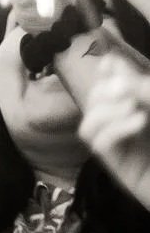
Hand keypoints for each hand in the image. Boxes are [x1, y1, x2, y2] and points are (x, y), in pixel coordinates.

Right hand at [79, 53, 149, 206]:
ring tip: (134, 107)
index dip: (108, 71)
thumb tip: (112, 67)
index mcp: (144, 108)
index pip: (114, 86)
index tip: (110, 62)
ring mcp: (124, 150)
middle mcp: (129, 127)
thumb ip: (145, 89)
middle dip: (105, 90)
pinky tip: (139, 122)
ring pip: (88, 125)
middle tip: (128, 90)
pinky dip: (113, 128)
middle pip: (94, 103)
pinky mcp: (121, 170)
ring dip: (105, 110)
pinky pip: (99, 145)